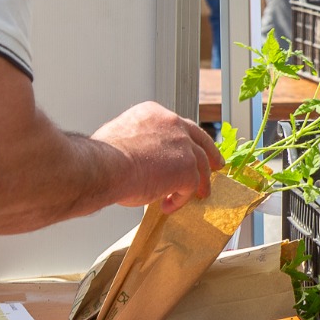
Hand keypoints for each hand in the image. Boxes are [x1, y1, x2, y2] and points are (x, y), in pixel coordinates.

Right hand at [92, 102, 222, 211]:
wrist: (104, 166)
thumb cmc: (102, 156)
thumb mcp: (120, 135)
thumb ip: (137, 140)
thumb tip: (137, 153)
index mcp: (154, 113)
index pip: (177, 125)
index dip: (186, 138)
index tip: (190, 146)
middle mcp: (173, 125)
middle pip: (198, 139)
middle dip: (210, 152)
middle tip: (217, 164)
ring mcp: (183, 146)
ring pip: (200, 164)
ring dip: (202, 181)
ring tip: (201, 193)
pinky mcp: (187, 169)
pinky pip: (189, 187)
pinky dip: (180, 199)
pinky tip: (168, 206)